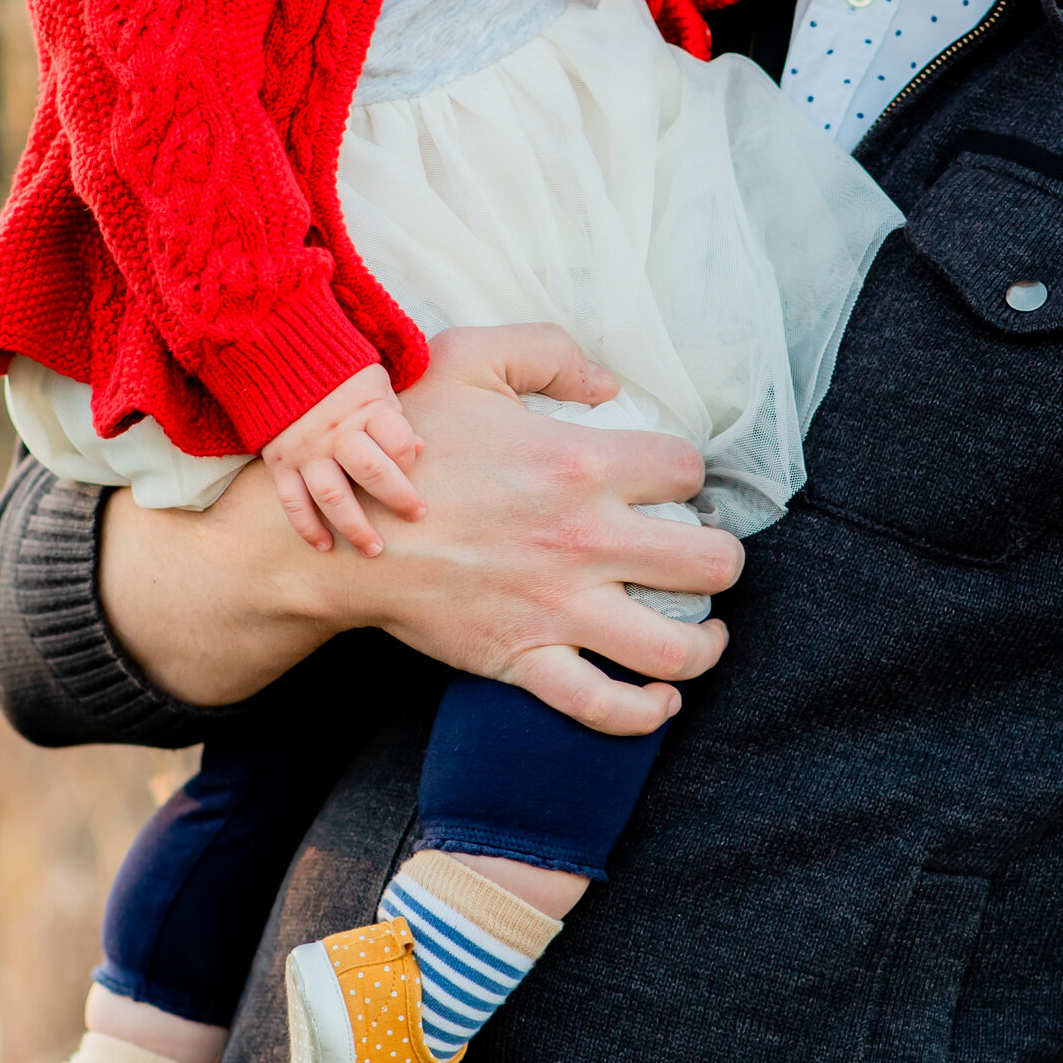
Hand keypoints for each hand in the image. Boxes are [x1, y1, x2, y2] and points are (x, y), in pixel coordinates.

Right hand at [99, 323, 740, 724]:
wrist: (340, 533)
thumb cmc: (403, 440)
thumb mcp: (467, 359)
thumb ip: (548, 350)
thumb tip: (610, 386)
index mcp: (579, 462)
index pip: (688, 470)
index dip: (691, 475)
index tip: (672, 485)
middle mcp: (583, 540)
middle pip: (711, 563)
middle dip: (722, 562)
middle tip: (701, 557)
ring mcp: (557, 607)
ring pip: (676, 649)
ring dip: (708, 644)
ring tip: (706, 631)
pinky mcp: (522, 658)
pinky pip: (602, 706)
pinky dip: (644, 712)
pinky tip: (660, 696)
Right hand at [261, 364, 425, 558]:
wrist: (277, 359)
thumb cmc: (338, 377)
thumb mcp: (373, 383)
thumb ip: (394, 416)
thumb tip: (420, 449)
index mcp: (364, 408)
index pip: (398, 441)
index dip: (411, 458)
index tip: (412, 466)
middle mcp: (334, 432)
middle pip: (371, 472)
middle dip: (398, 499)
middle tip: (416, 516)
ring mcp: (305, 451)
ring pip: (332, 496)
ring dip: (354, 528)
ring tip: (374, 550)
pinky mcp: (279, 464)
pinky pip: (293, 502)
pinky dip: (307, 527)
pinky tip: (325, 546)